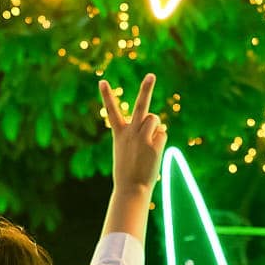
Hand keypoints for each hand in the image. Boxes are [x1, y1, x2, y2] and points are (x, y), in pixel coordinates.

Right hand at [100, 73, 166, 193]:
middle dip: (146, 89)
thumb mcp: (127, 149)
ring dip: (155, 126)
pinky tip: (153, 152)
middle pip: (140, 106)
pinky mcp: (154, 144)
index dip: (106, 95)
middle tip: (151, 75)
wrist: (131, 188)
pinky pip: (162, 133)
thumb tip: (158, 124)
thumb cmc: (127, 170)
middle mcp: (130, 132)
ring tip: (149, 142)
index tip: (102, 81)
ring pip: (155, 119)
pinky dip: (160, 141)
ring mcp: (143, 137)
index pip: (111, 111)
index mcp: (119, 133)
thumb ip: (139, 134)